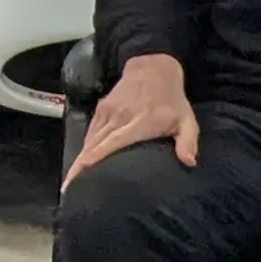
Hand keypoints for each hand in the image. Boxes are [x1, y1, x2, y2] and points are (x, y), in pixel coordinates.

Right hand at [61, 53, 198, 191]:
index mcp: (138, 123)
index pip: (111, 145)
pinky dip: (84, 149)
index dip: (93, 163)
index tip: (78, 182)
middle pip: (93, 147)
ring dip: (79, 162)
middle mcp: (119, 118)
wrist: (154, 68)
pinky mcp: (101, 109)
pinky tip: (80, 165)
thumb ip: (188, 141)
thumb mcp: (186, 119)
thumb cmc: (171, 100)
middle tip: (71, 193)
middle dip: (79, 170)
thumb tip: (189, 162)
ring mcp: (107, 112)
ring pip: (88, 141)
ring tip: (71, 185)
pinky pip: (89, 132)